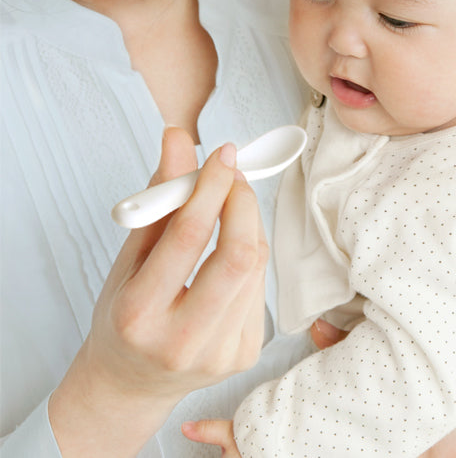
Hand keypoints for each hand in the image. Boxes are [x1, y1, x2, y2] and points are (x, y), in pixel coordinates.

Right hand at [49, 128, 268, 456]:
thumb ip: (158, 198)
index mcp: (138, 314)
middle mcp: (181, 341)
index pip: (188, 237)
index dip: (211, 186)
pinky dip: (251, 254)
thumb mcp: (129, 256)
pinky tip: (232, 250)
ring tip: (228, 210)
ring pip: (256, 266)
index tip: (222, 154)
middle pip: (239, 255)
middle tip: (232, 175)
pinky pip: (261, 285)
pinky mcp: (245, 355)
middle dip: (243, 201)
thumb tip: (179, 139)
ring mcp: (219, 354)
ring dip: (248, 224)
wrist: (131, 384)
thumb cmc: (125, 314)